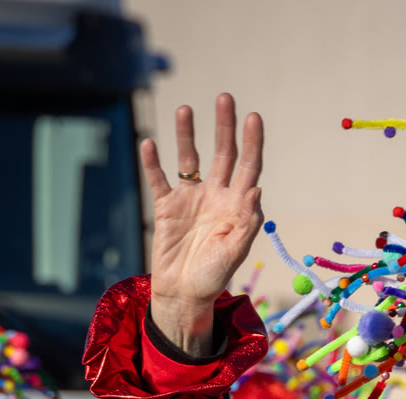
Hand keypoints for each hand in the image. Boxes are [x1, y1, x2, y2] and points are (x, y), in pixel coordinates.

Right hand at [143, 93, 264, 355]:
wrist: (183, 294)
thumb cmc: (214, 277)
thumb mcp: (234, 251)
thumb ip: (246, 221)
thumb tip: (256, 187)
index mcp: (236, 204)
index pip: (248, 165)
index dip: (252, 142)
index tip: (253, 116)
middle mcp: (215, 195)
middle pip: (221, 153)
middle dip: (224, 126)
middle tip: (225, 98)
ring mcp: (190, 198)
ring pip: (188, 158)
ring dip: (186, 135)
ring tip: (184, 109)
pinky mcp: (166, 207)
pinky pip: (159, 179)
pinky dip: (153, 163)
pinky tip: (149, 143)